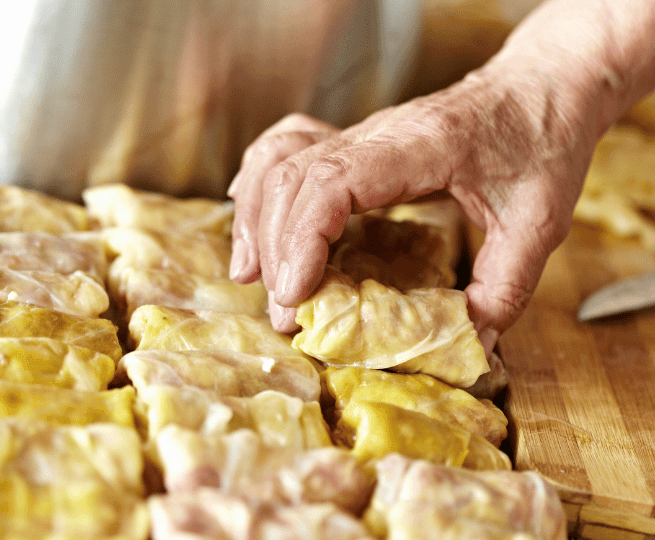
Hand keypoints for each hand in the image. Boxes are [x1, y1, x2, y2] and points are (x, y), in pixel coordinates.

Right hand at [228, 61, 599, 354]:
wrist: (543, 85)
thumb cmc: (543, 141)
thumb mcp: (539, 221)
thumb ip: (504, 287)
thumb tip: (468, 346)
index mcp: (418, 145)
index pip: (332, 182)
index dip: (301, 240)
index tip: (295, 295)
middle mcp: (376, 134)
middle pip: (293, 178)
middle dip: (275, 249)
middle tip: (285, 314)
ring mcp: (360, 134)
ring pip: (281, 164)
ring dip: (256, 219)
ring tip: (250, 275)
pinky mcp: (355, 142)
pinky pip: (288, 150)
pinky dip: (260, 183)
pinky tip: (248, 212)